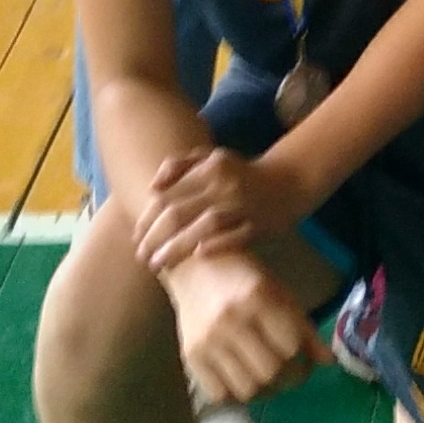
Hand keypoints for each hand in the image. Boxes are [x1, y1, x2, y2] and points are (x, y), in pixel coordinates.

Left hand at [134, 145, 308, 272]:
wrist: (287, 180)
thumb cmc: (241, 174)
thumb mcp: (212, 158)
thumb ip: (181, 165)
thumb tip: (153, 186)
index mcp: (211, 167)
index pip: (168, 195)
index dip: (147, 219)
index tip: (136, 237)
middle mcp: (225, 184)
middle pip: (180, 213)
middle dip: (155, 238)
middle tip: (142, 257)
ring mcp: (243, 205)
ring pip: (205, 226)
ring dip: (178, 247)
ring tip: (158, 264)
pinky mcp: (259, 224)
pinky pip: (237, 236)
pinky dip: (218, 244)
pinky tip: (199, 256)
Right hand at [165, 248, 327, 404]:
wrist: (193, 268)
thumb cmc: (243, 276)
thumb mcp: (278, 291)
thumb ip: (303, 327)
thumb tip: (329, 361)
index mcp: (258, 298)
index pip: (291, 347)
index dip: (305, 362)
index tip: (306, 363)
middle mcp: (231, 321)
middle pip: (270, 372)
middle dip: (289, 379)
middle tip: (291, 374)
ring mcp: (208, 341)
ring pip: (247, 389)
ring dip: (265, 391)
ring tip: (270, 379)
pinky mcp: (190, 356)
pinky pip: (220, 394)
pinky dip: (237, 394)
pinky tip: (244, 379)